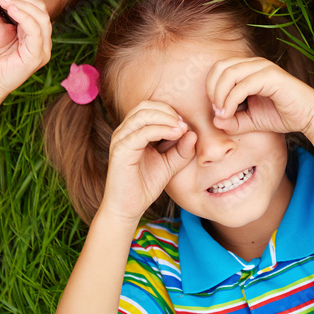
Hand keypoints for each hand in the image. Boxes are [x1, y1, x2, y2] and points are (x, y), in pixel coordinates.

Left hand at [0, 0, 51, 100]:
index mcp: (33, 31)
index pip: (34, 5)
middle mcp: (42, 39)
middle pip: (40, 7)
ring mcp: (42, 49)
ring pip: (41, 17)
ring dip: (22, 3)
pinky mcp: (37, 56)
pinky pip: (36, 31)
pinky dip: (25, 16)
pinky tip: (10, 8)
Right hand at [99, 100, 196, 223]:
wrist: (128, 207)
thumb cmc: (145, 185)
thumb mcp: (169, 165)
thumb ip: (181, 150)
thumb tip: (193, 133)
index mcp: (132, 131)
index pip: (150, 107)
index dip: (169, 111)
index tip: (185, 125)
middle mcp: (124, 131)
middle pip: (145, 106)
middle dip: (168, 111)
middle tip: (183, 124)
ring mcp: (120, 139)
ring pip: (143, 114)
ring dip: (166, 118)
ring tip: (181, 129)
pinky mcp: (121, 150)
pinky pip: (142, 132)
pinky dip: (161, 129)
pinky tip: (175, 135)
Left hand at [206, 57, 313, 137]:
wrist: (309, 117)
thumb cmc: (281, 115)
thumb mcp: (251, 121)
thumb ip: (232, 121)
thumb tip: (215, 120)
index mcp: (249, 68)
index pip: (219, 68)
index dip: (211, 88)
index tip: (216, 110)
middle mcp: (255, 64)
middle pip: (220, 67)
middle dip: (212, 89)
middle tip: (217, 110)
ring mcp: (263, 67)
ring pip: (229, 73)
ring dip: (220, 94)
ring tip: (223, 113)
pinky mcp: (271, 76)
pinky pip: (243, 85)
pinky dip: (231, 100)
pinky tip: (230, 113)